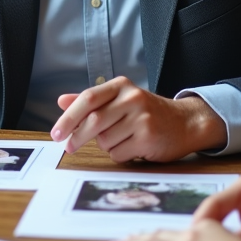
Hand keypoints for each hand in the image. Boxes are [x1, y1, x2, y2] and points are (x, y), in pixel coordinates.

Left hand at [49, 77, 227, 161]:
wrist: (185, 123)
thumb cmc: (147, 113)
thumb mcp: (120, 100)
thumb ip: (91, 101)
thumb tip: (61, 101)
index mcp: (121, 86)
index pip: (88, 98)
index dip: (68, 117)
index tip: (56, 134)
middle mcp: (132, 98)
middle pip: (93, 121)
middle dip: (77, 137)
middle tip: (68, 147)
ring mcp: (142, 117)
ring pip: (105, 140)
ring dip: (105, 145)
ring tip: (121, 139)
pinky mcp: (148, 137)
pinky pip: (118, 153)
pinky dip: (118, 154)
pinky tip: (132, 147)